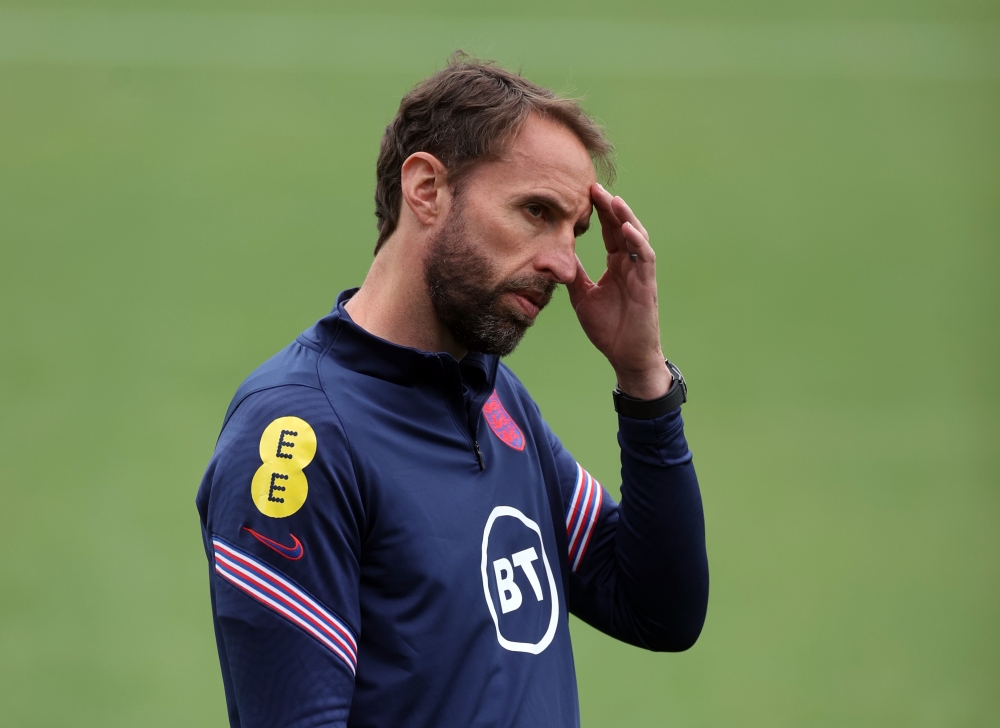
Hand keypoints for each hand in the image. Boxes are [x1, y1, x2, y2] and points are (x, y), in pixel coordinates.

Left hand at [566, 183, 670, 399]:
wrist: (626, 356)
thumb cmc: (609, 329)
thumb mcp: (583, 297)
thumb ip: (574, 275)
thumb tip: (557, 257)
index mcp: (616, 265)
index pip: (608, 232)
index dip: (599, 212)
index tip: (584, 193)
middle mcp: (630, 264)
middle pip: (621, 227)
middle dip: (609, 207)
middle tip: (593, 187)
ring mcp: (641, 273)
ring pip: (636, 237)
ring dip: (625, 218)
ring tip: (612, 200)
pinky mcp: (647, 285)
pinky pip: (645, 258)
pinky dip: (637, 242)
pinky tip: (626, 228)